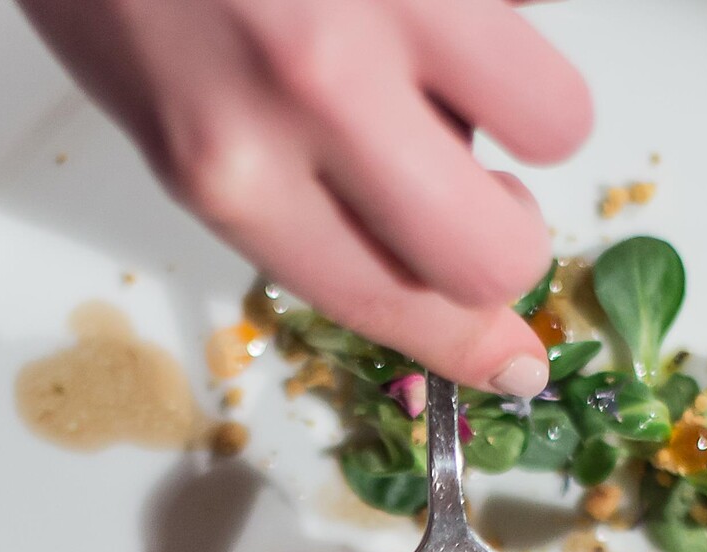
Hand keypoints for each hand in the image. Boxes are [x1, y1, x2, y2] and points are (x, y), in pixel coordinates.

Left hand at [16, 0, 590, 394]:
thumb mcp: (152, 104)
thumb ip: (276, 188)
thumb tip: (399, 240)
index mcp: (227, 162)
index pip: (385, 300)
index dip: (465, 344)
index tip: (511, 361)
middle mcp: (318, 87)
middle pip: (494, 245)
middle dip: (502, 237)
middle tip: (473, 196)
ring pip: (554, 114)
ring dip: (522, 105)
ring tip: (444, 59)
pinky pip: (524, 9)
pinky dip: (488, 18)